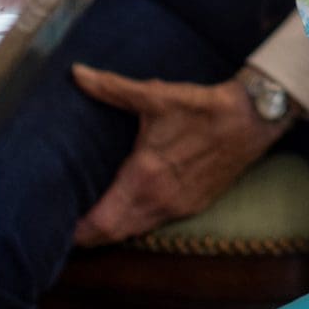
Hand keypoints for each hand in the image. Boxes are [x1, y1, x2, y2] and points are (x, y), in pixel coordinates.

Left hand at [70, 66, 289, 246]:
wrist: (252, 119)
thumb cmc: (202, 107)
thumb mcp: (155, 95)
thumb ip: (111, 88)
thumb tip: (77, 73)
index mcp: (144, 177)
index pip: (101, 223)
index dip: (76, 232)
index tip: (56, 225)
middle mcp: (159, 200)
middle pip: (113, 235)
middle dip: (88, 235)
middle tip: (64, 226)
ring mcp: (179, 207)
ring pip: (135, 232)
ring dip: (112, 230)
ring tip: (90, 221)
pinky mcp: (194, 206)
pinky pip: (155, 224)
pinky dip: (135, 223)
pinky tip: (127, 210)